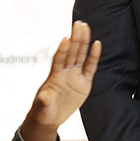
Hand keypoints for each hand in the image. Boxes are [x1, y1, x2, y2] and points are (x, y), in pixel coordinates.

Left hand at [20, 21, 101, 140]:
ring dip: (83, 42)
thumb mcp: (42, 107)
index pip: (59, 60)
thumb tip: (44, 96)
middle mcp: (65, 72)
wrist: (50, 116)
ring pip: (80, 55)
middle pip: (71, 52)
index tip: (66, 39)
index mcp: (54, 76)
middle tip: (78, 24)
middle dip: (75, 39)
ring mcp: (74, 75)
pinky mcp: (84, 82)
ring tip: (86, 27)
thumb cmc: (43, 110)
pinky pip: (90, 67)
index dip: (63, 50)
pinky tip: (97, 44)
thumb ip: (44, 101)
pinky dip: (94, 56)